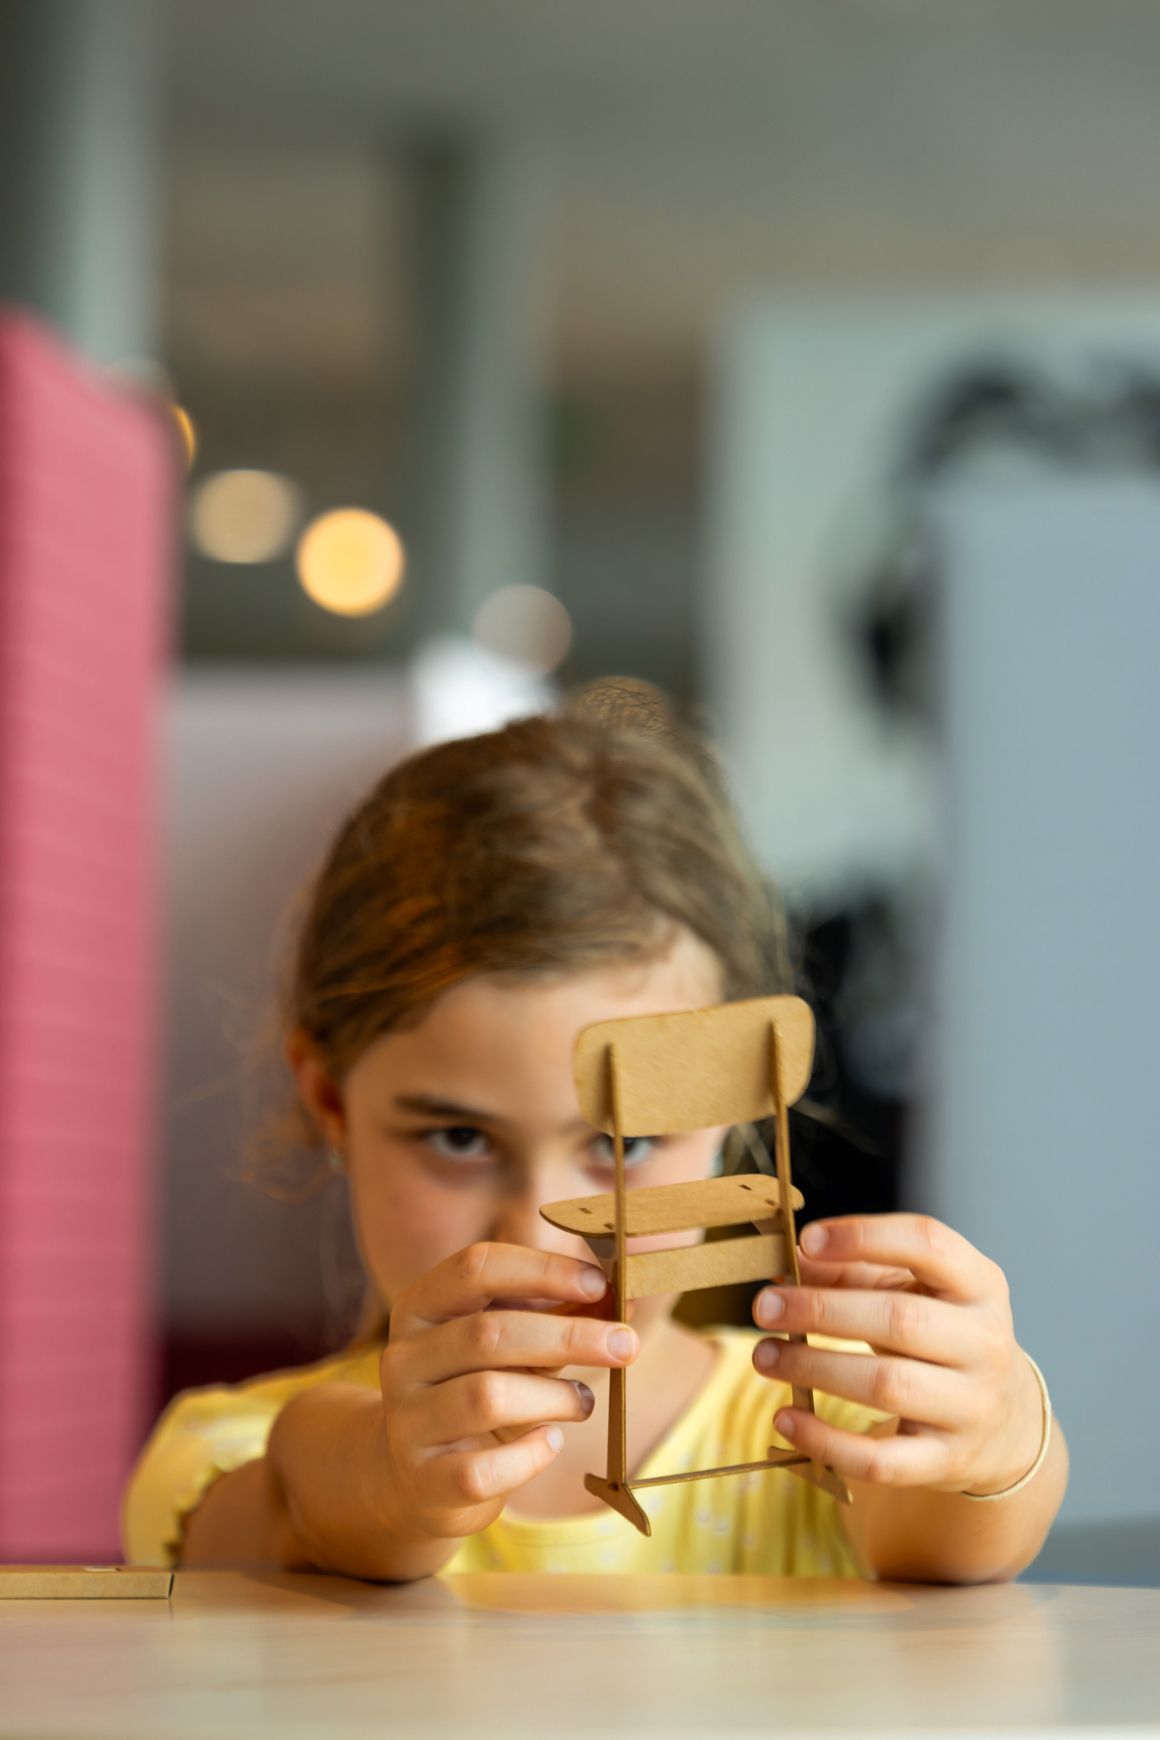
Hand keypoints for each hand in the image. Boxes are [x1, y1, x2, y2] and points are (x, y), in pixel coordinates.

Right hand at [374, 1242, 637, 1542]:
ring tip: (583, 1401)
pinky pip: (484, 1467)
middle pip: (489, 1333)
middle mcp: (403, 1357)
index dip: (542, 1269)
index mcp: (421, 1306)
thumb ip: (555, 1314)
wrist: (417, 1476)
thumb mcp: (508, 1343)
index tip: (598, 1284)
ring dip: (555, 1396)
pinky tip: (550, 1442)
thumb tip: (620, 1293)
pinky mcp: (423, 1480)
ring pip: (487, 1397)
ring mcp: (407, 1421)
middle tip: (625, 1345)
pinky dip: (530, 1455)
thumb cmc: (479, 1388)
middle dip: (568, 1336)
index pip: (476, 1267)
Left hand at [751, 1214, 1043, 1495]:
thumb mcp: (915, 1290)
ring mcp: (971, 1407)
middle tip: (764, 1306)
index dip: (866, 1236)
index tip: (808, 1239)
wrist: (1005, 1423)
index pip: (929, 1244)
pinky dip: (827, 1442)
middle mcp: (985, 1344)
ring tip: (763, 1356)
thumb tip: (789, 1258)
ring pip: (887, 1386)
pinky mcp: (946, 1461)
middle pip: (900, 1320)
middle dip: (822, 1311)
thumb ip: (854, 1270)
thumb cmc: (940, 1337)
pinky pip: (882, 1459)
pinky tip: (786, 1419)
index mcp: (980, 1286)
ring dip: (814, 1368)